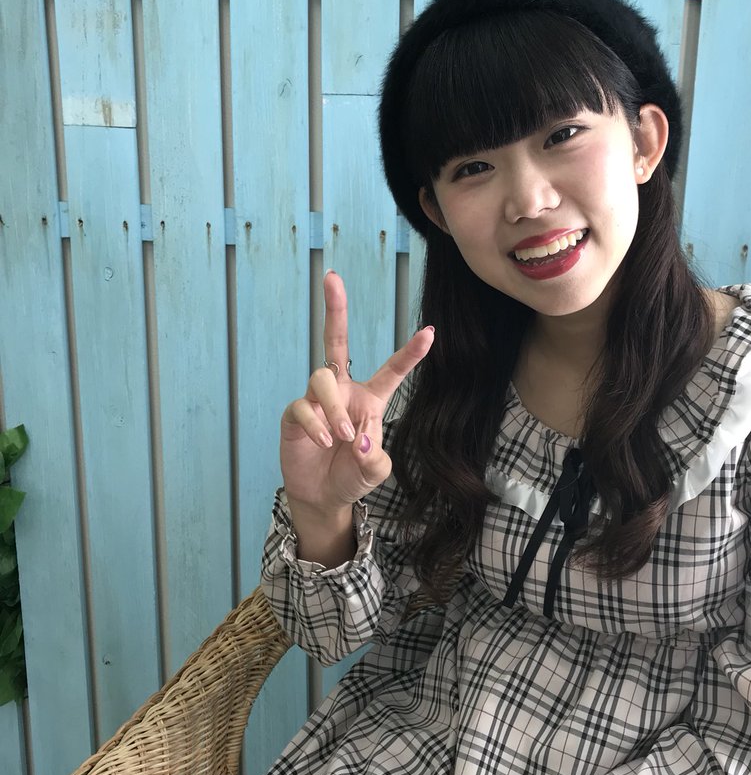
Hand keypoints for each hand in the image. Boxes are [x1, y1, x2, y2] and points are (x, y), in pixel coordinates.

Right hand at [280, 272, 433, 516]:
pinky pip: (302, 407)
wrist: (323, 497)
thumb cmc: (353, 476)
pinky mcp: (295, 416)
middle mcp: (342, 392)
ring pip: (322, 379)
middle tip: (333, 277)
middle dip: (335, 309)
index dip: (410, 353)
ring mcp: (316, 401)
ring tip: (341, 437)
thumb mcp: (376, 471)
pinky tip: (324, 442)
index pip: (391, 371)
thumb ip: (376, 457)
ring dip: (334, 408)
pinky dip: (316, 425)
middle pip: (335, 341)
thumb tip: (361, 440)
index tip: (430, 332)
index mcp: (370, 399)